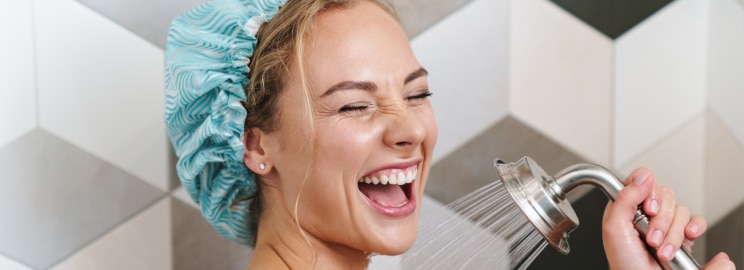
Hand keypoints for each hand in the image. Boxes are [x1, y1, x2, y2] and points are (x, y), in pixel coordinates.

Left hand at [602, 168, 734, 269]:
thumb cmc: (625, 263)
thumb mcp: (614, 229)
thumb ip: (624, 199)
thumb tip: (642, 177)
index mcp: (626, 206)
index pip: (642, 179)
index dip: (649, 191)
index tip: (648, 209)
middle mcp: (646, 212)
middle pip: (665, 195)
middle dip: (661, 221)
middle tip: (651, 239)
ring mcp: (666, 223)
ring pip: (681, 211)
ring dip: (673, 234)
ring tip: (661, 251)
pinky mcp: (682, 235)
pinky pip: (696, 221)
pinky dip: (694, 228)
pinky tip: (688, 237)